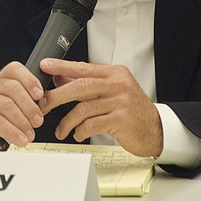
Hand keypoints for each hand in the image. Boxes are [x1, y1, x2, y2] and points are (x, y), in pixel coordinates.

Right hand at [0, 61, 44, 150]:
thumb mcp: (7, 112)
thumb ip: (23, 105)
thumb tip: (45, 104)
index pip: (14, 69)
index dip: (29, 79)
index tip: (40, 95)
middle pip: (13, 87)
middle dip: (29, 106)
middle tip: (38, 121)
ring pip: (6, 105)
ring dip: (22, 121)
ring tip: (30, 135)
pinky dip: (11, 132)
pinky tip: (20, 140)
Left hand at [38, 58, 162, 157]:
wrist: (156, 130)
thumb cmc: (131, 111)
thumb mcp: (111, 92)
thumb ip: (87, 85)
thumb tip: (59, 79)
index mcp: (115, 74)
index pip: (83, 67)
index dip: (62, 67)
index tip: (45, 66)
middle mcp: (118, 84)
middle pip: (80, 86)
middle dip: (57, 96)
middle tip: (43, 104)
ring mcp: (121, 101)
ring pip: (84, 108)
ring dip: (67, 121)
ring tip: (61, 130)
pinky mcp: (122, 119)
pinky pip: (92, 124)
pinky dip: (81, 131)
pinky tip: (78, 134)